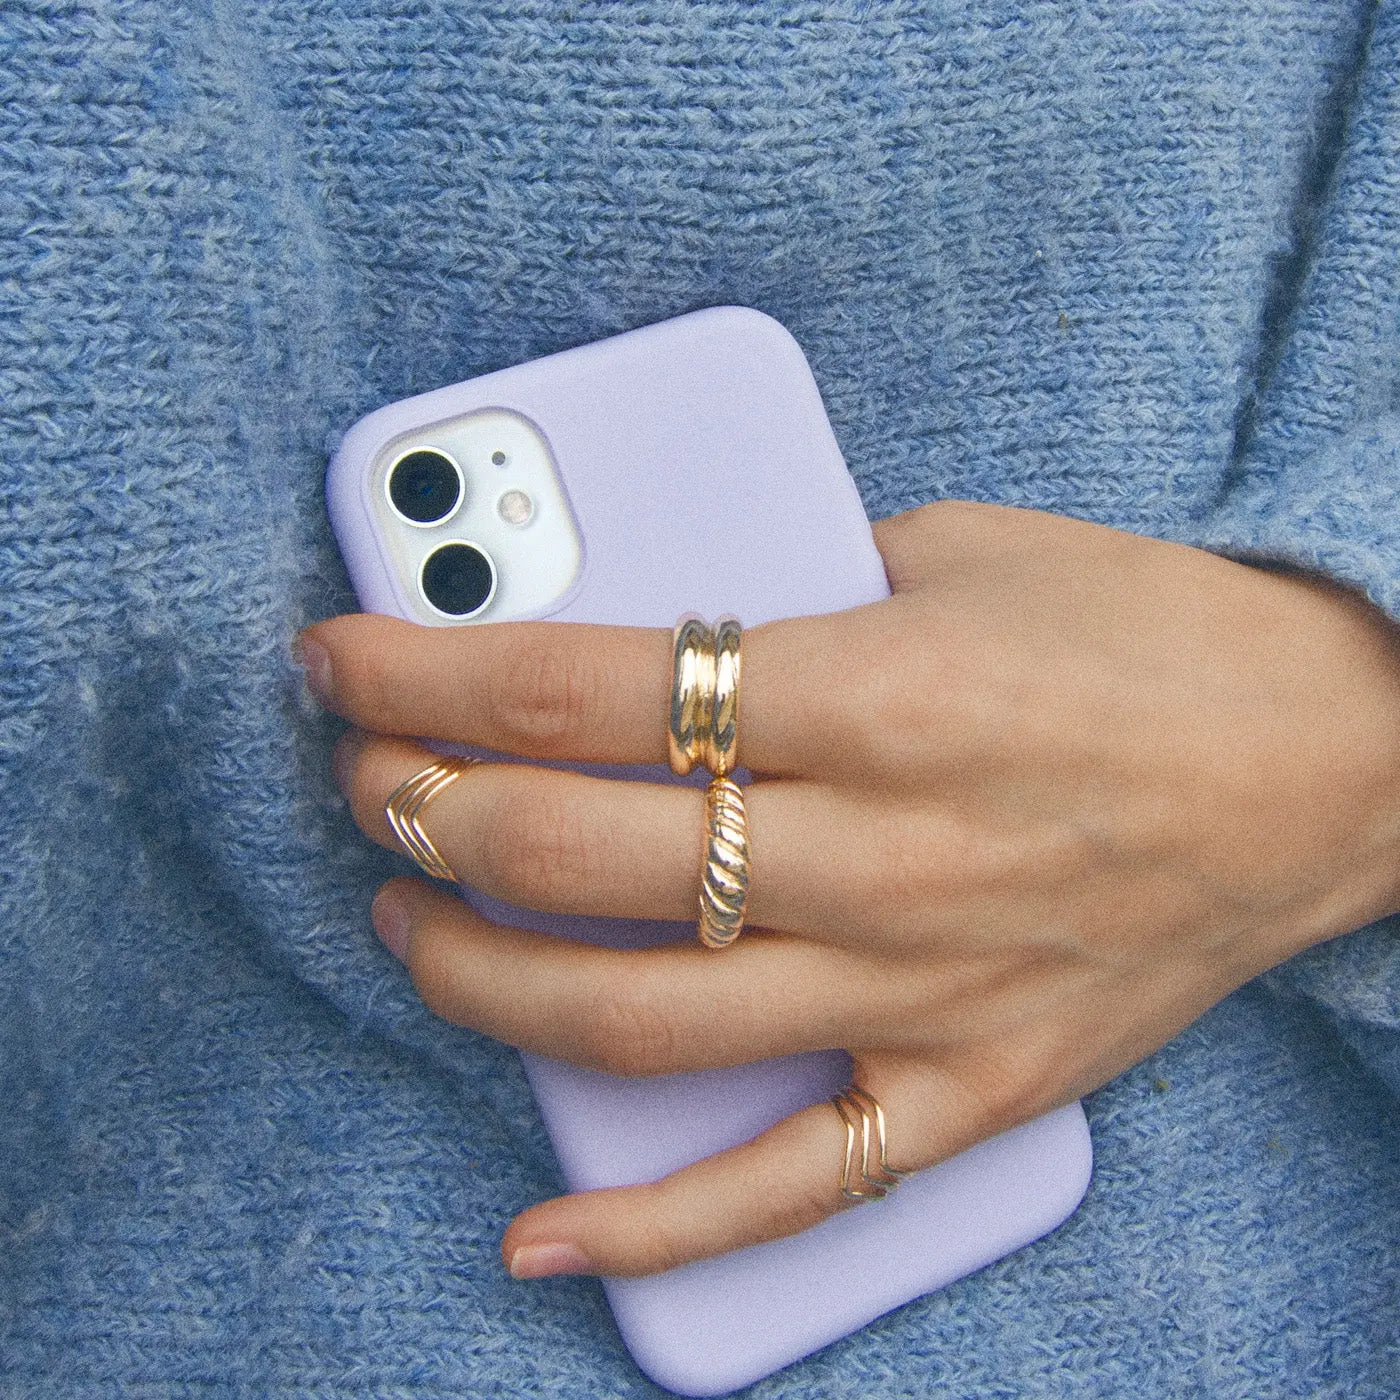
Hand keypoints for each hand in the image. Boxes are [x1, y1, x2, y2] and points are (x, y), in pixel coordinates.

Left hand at [298, 501, 1399, 1279]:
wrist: (1331, 760)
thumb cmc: (1148, 634)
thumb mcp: (962, 550)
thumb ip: (794, 583)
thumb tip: (643, 624)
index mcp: (881, 692)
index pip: (582, 692)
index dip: (425, 672)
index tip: (342, 661)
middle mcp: (891, 852)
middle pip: (578, 854)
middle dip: (422, 811)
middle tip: (367, 780)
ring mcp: (924, 988)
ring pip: (636, 1021)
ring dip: (477, 977)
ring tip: (408, 921)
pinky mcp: (966, 1086)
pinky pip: (790, 1187)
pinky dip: (654, 1229)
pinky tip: (539, 1236)